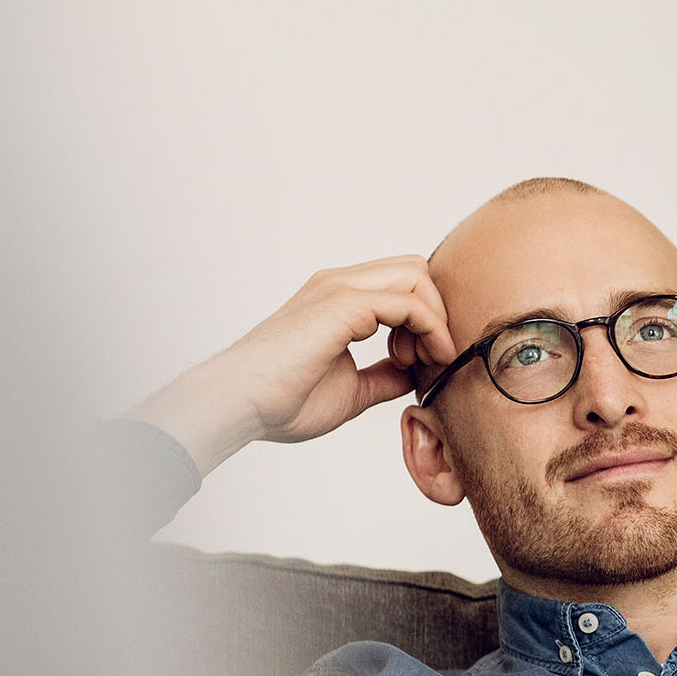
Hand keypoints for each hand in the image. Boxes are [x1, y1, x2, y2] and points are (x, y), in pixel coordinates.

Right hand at [127, 257, 456, 474]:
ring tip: (423, 361)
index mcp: (338, 300)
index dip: (425, 320)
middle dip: (436, 311)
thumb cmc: (283, 401)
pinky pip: (409, 302)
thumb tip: (416, 373)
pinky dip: (430, 329)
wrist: (239, 405)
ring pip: (417, 276)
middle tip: (426, 357)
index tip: (419, 362)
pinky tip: (422, 361)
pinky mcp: (342, 304)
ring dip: (436, 319)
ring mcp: (339, 289)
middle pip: (416, 270)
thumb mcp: (353, 388)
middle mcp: (339, 284)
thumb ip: (385, 375)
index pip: (403, 284)